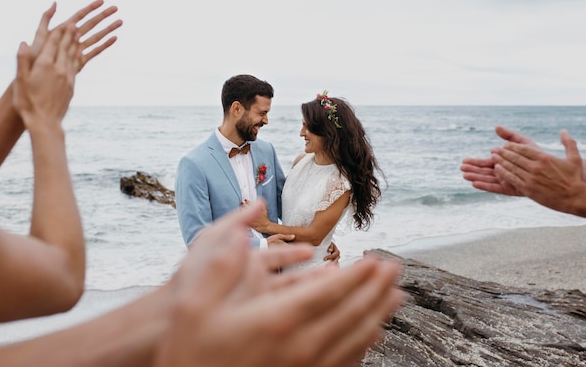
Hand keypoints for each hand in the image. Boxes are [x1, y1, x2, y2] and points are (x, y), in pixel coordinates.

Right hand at [13, 24, 78, 127]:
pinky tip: (79, 53)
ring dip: (76, 43)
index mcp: (44, 65)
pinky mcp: (72, 85)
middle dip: (70, 34)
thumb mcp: (20, 81)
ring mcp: (67, 77)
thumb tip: (24, 43)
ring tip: (79, 34)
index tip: (65, 22)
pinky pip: (76, 66)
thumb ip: (22, 60)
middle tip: (75, 23)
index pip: (52, 44)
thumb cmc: (28, 102)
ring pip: (73, 55)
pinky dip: (78, 56)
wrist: (45, 122)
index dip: (59, 32)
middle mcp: (59, 69)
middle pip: (65, 47)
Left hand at [29, 0, 121, 72]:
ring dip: (108, 29)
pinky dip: (104, 45)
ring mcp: (77, 49)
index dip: (91, 8)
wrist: (35, 76)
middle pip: (91, 24)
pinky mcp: (80, 61)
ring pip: (96, 37)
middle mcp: (72, 37)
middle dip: (104, 16)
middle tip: (116, 8)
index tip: (102, 1)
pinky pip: (94, 52)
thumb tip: (55, 3)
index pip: (80, 16)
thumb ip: (46, 19)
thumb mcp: (39, 35)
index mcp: (63, 30)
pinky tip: (114, 39)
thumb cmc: (34, 56)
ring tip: (120, 22)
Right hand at [154, 200, 403, 366]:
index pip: (331, 292)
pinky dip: (365, 344)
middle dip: (377, 289)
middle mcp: (300, 346)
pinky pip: (346, 362)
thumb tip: (245, 232)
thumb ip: (220, 266)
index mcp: (277, 320)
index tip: (379, 259)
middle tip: (396, 269)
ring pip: (356, 339)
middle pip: (352, 313)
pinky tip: (372, 335)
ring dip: (379, 314)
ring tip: (395, 298)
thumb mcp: (191, 304)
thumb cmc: (189, 352)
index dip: (359, 274)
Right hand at [461, 126, 539, 195]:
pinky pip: (496, 187)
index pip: (486, 163)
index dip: (475, 162)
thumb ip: (509, 135)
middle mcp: (504, 173)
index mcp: (504, 163)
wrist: (550, 170)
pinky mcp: (510, 189)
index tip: (464, 160)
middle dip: (473, 170)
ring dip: (476, 177)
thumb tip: (496, 127)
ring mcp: (507, 181)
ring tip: (465, 175)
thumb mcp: (522, 142)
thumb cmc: (537, 155)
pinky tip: (475, 184)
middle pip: (484, 172)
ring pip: (488, 179)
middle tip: (461, 168)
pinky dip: (485, 186)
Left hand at [493, 129, 583, 213]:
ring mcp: (531, 178)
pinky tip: (497, 170)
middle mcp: (536, 167)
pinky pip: (512, 179)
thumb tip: (563, 130)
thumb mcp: (574, 158)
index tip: (505, 144)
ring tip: (492, 157)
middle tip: (494, 149)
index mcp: (545, 158)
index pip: (524, 149)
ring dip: (500, 161)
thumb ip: (568, 143)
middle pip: (515, 157)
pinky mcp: (528, 189)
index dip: (513, 146)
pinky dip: (503, 173)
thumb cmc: (575, 178)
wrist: (575, 197)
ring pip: (511, 167)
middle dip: (503, 152)